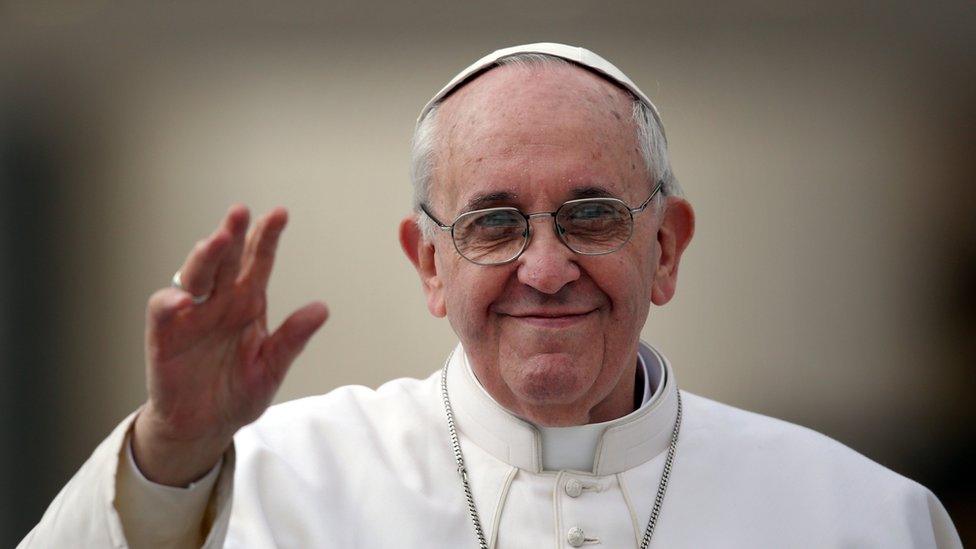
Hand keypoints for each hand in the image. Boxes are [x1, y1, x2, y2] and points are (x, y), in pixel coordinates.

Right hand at [132, 205, 327, 485]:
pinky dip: (171, 302)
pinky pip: (163, 311)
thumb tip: (321, 309)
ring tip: (216, 240)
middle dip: (233, 234)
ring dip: (204, 257)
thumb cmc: (237, 392)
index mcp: (248, 302)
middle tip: (241, 212)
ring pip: (195, 275)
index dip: (267, 238)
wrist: (204, 426)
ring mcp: (191, 315)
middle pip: (226, 260)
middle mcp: (220, 301)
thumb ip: (292, 339)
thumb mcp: (271, 368)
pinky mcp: (164, 335)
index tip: (279, 214)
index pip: (259, 262)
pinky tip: (184, 300)